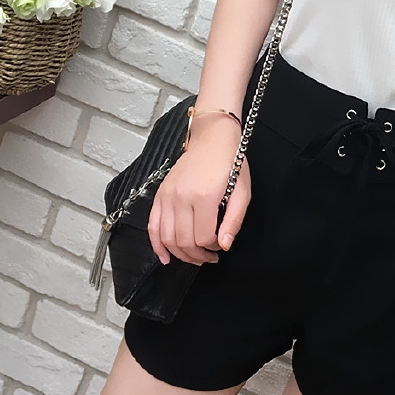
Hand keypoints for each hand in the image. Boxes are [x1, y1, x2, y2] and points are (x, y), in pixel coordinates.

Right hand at [148, 117, 250, 265]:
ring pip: (167, 238)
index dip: (213, 247)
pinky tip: (166, 256)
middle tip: (209, 256)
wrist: (212, 138)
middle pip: (184, 241)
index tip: (220, 245)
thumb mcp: (242, 190)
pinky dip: (157, 245)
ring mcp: (167, 196)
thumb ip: (234, 220)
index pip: (203, 237)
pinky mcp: (160, 194)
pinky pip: (152, 226)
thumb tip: (224, 245)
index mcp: (204, 196)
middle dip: (197, 255)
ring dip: (180, 254)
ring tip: (193, 256)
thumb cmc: (230, 162)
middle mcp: (182, 197)